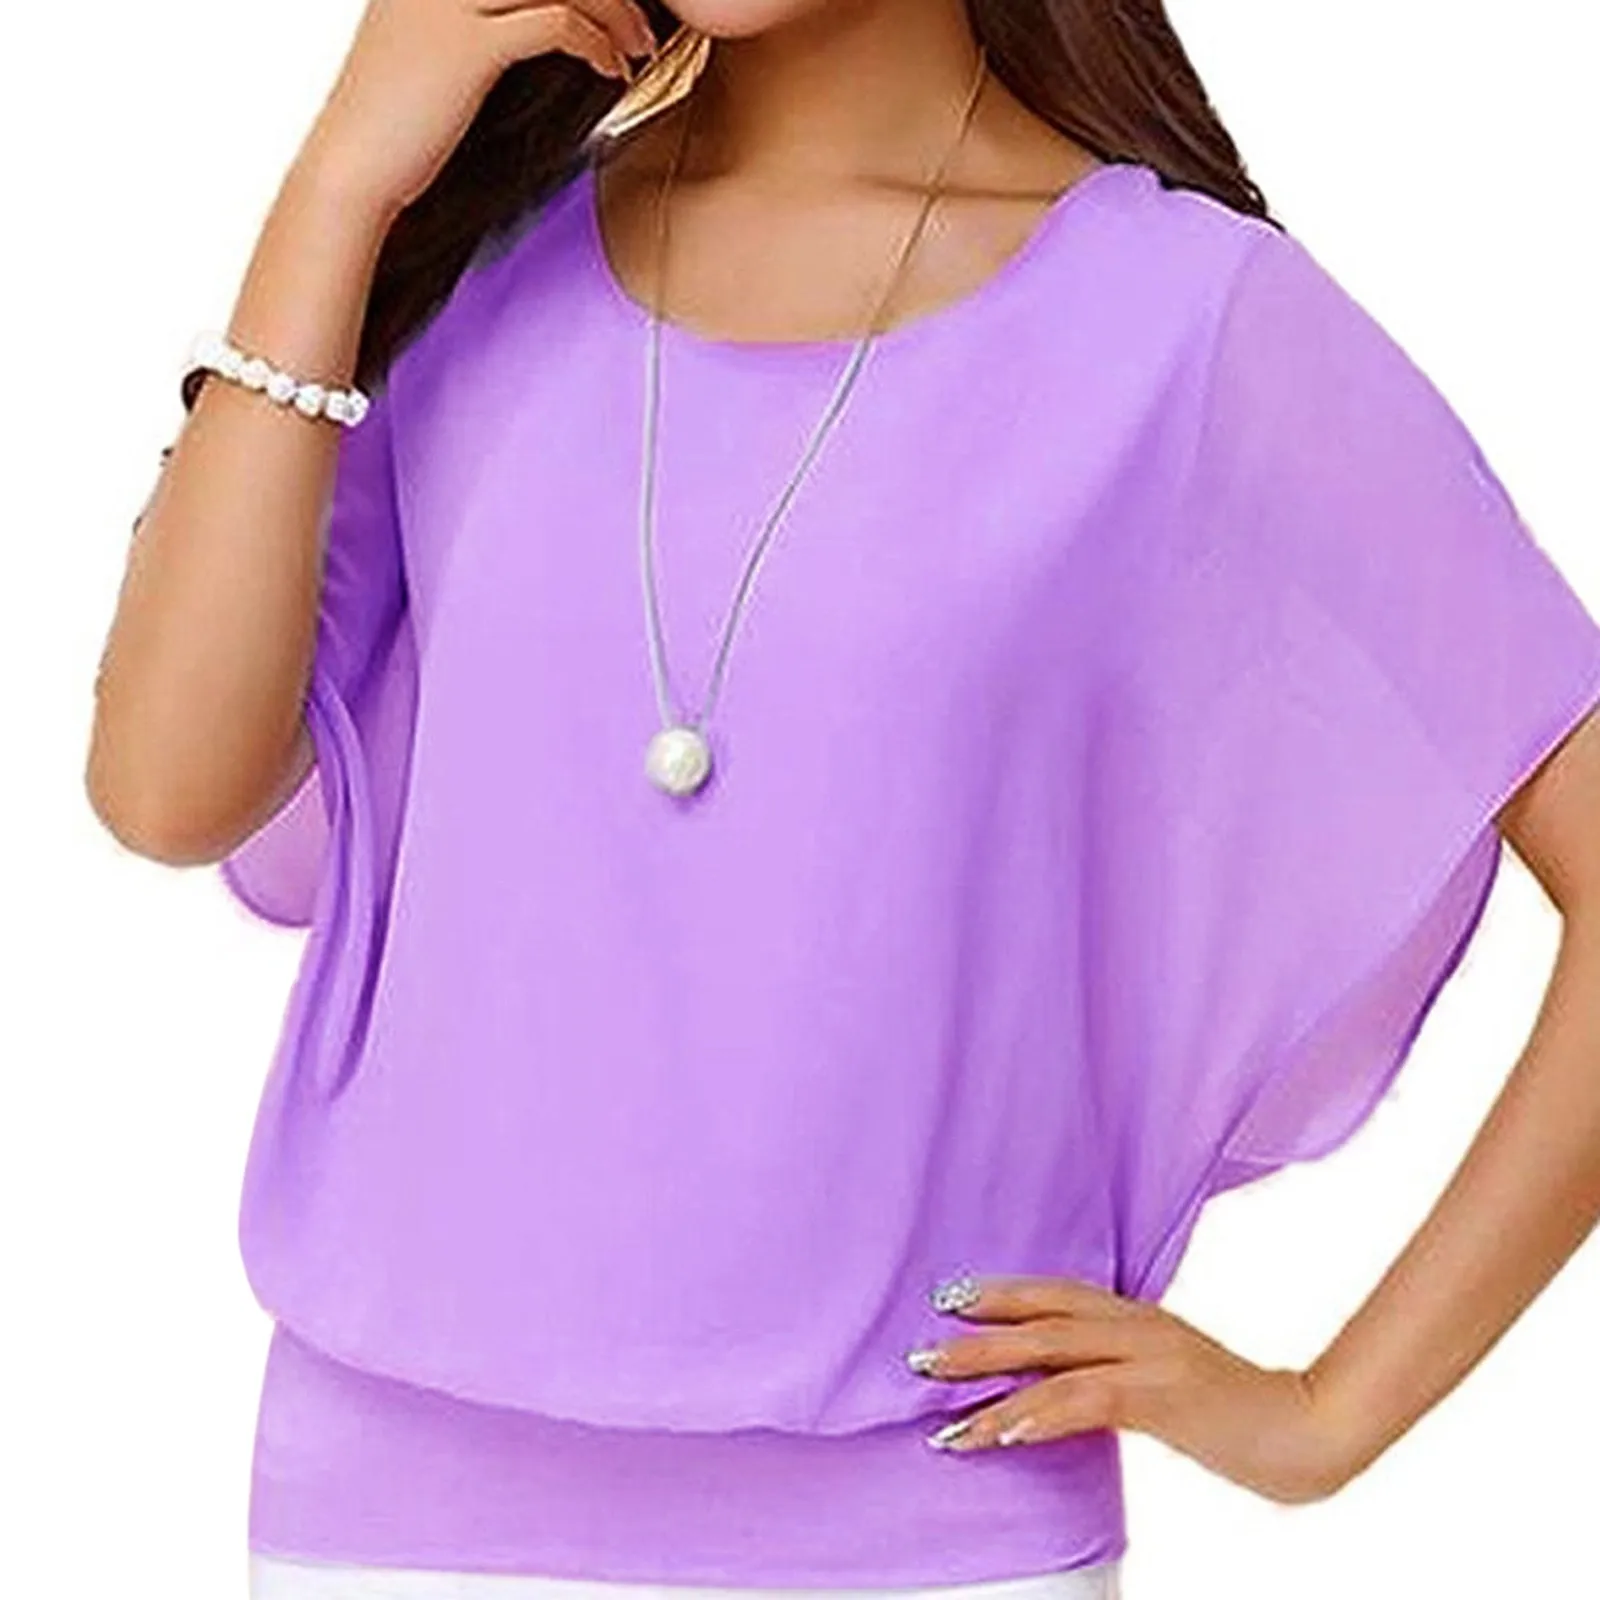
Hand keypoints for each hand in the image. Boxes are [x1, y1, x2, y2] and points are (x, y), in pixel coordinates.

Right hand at [296, 0, 659, 216]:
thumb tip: (537, 20)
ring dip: (612, 11)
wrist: (353, 165)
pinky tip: (609, 70)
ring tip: (636, 49)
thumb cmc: (398, 119)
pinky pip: (554, 24)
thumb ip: (478, 18)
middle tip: (641, 26)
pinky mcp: (467, 46)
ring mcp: (450, 0)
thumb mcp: (433, 46)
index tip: (614, 5)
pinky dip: (593, 43)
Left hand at [908, 1273, 1354, 1504]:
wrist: (1308, 1430)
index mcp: (1137, 1316)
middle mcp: (1136, 1324)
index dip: (1002, 1294)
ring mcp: (1149, 1355)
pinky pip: (1086, 1399)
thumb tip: (1068, 1387)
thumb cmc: (1239, 1413)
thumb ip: (1121, 1370)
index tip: (951, 1300)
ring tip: (941, 1407)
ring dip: (990, 1384)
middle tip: (919, 1354)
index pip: (1055, 1294)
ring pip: (1051, 1357)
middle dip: (975, 1336)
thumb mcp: (1171, 1380)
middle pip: (1040, 1318)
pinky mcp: (1161, 1394)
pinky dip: (1039, 1412)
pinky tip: (1003, 1429)